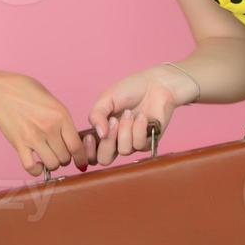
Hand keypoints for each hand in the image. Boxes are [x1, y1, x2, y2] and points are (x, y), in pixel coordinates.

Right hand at [0, 70, 90, 176]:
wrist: (1, 92)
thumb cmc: (26, 91)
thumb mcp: (52, 100)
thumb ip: (62, 118)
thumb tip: (71, 137)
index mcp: (61, 115)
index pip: (77, 146)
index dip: (81, 158)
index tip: (81, 163)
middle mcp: (49, 128)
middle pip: (65, 157)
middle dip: (65, 158)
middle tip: (60, 154)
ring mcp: (34, 137)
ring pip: (52, 164)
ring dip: (52, 164)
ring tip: (49, 157)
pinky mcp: (19, 144)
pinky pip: (31, 167)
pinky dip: (36, 170)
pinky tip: (37, 164)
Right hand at [82, 64, 196, 166]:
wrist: (155, 84)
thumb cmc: (130, 89)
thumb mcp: (106, 98)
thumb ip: (96, 115)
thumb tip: (99, 135)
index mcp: (103, 131)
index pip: (91, 154)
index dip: (88, 151)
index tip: (91, 136)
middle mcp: (116, 140)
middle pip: (104, 159)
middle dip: (107, 142)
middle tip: (113, 121)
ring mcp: (132, 143)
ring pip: (124, 150)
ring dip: (126, 129)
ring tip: (130, 113)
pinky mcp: (148, 142)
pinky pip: (139, 145)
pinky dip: (139, 128)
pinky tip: (142, 116)